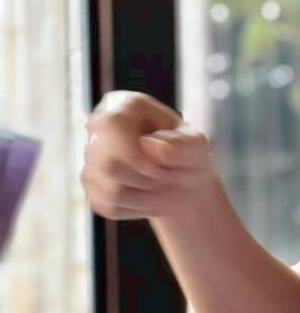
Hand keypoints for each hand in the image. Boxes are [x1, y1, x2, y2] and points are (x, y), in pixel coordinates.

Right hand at [81, 90, 215, 220]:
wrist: (182, 181)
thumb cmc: (188, 155)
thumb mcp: (196, 145)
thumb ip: (181, 144)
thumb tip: (147, 145)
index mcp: (121, 105)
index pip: (111, 124)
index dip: (134, 153)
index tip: (160, 168)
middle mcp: (98, 128)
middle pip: (107, 163)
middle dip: (146, 179)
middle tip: (169, 178)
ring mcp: (91, 158)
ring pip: (110, 189)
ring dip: (145, 195)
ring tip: (163, 186)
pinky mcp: (91, 187)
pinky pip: (108, 205)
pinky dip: (136, 207)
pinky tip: (150, 196)